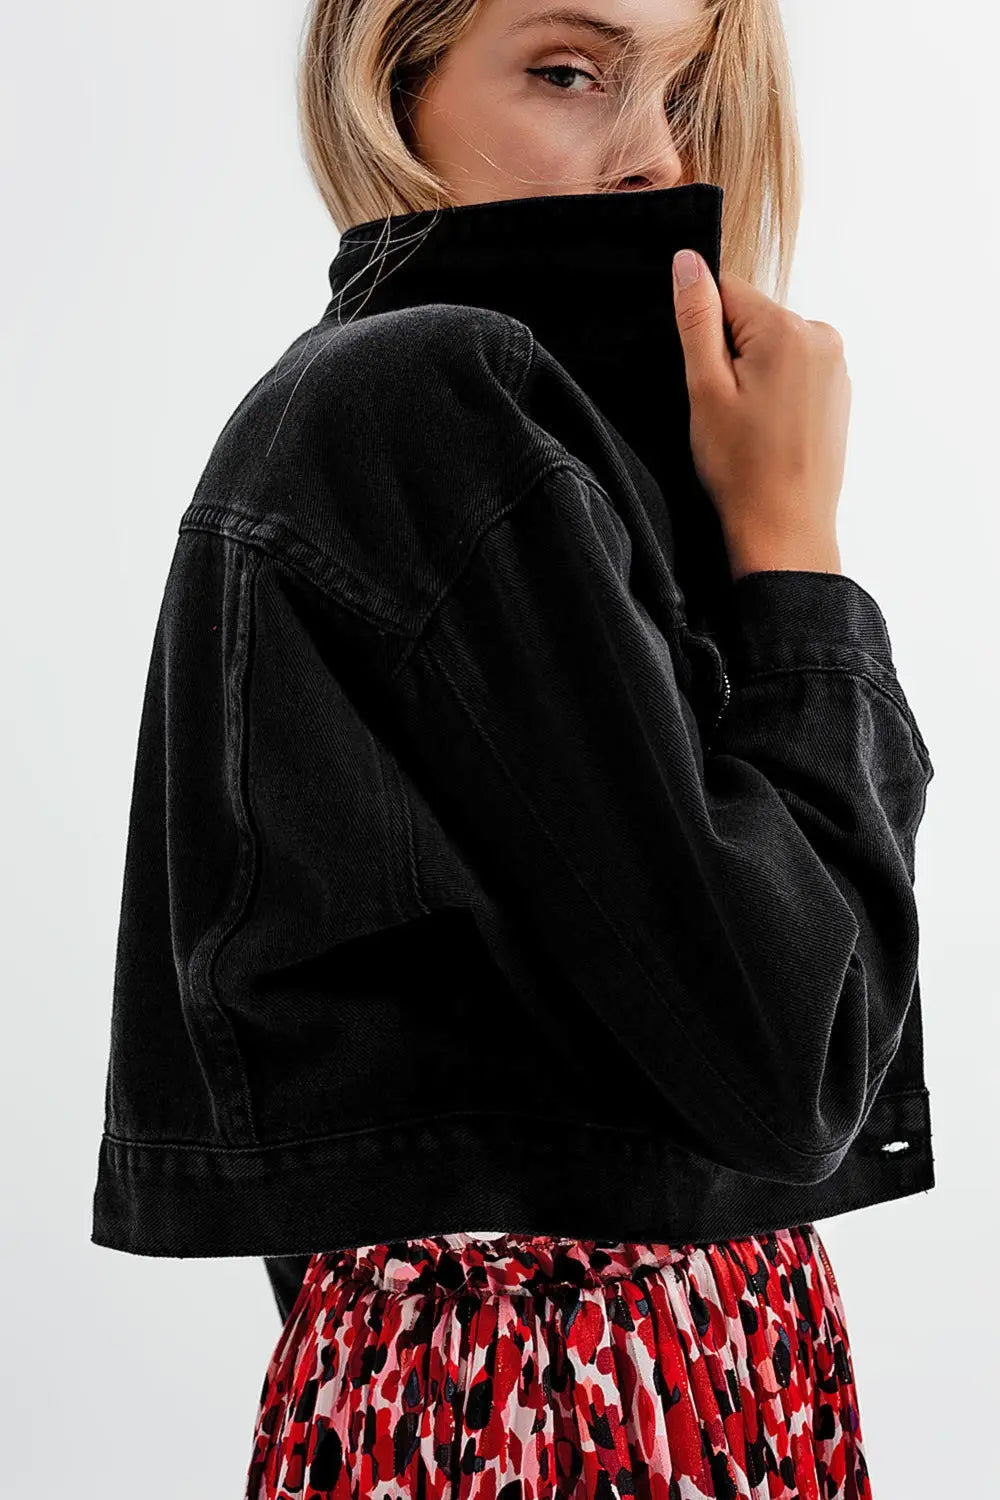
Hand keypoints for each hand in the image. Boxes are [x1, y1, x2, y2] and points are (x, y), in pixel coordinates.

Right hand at [672, 249, 847, 580]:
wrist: (785, 529)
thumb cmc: (743, 468)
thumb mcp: (705, 388)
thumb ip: (696, 318)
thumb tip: (688, 261)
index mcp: (788, 329)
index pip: (726, 293)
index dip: (702, 333)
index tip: (707, 381)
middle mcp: (822, 337)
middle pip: (751, 320)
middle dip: (729, 356)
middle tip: (724, 412)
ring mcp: (835, 367)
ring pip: (771, 348)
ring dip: (752, 377)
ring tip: (747, 428)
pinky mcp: (837, 394)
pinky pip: (792, 374)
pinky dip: (773, 396)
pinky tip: (766, 434)